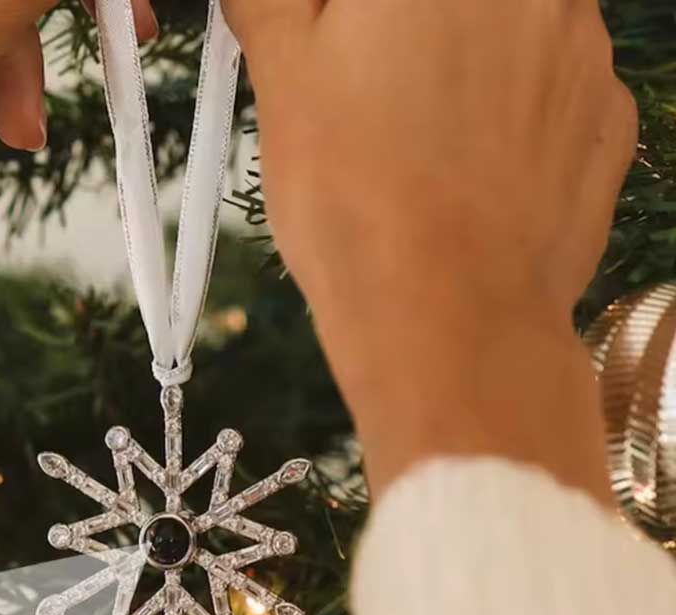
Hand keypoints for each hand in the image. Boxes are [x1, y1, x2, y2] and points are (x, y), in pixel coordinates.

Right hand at [222, 0, 635, 498]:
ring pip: (508, 38)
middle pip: (451, 8)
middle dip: (408, 35)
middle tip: (370, 109)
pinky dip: (512, 123)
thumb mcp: (282, 77)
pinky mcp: (606, 122)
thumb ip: (274, 1)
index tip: (329, 52)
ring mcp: (585, 49)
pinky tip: (471, 177)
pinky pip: (549, 98)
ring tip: (419, 154)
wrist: (445, 316)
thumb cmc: (355, 195)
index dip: (345, 24)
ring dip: (465, 71)